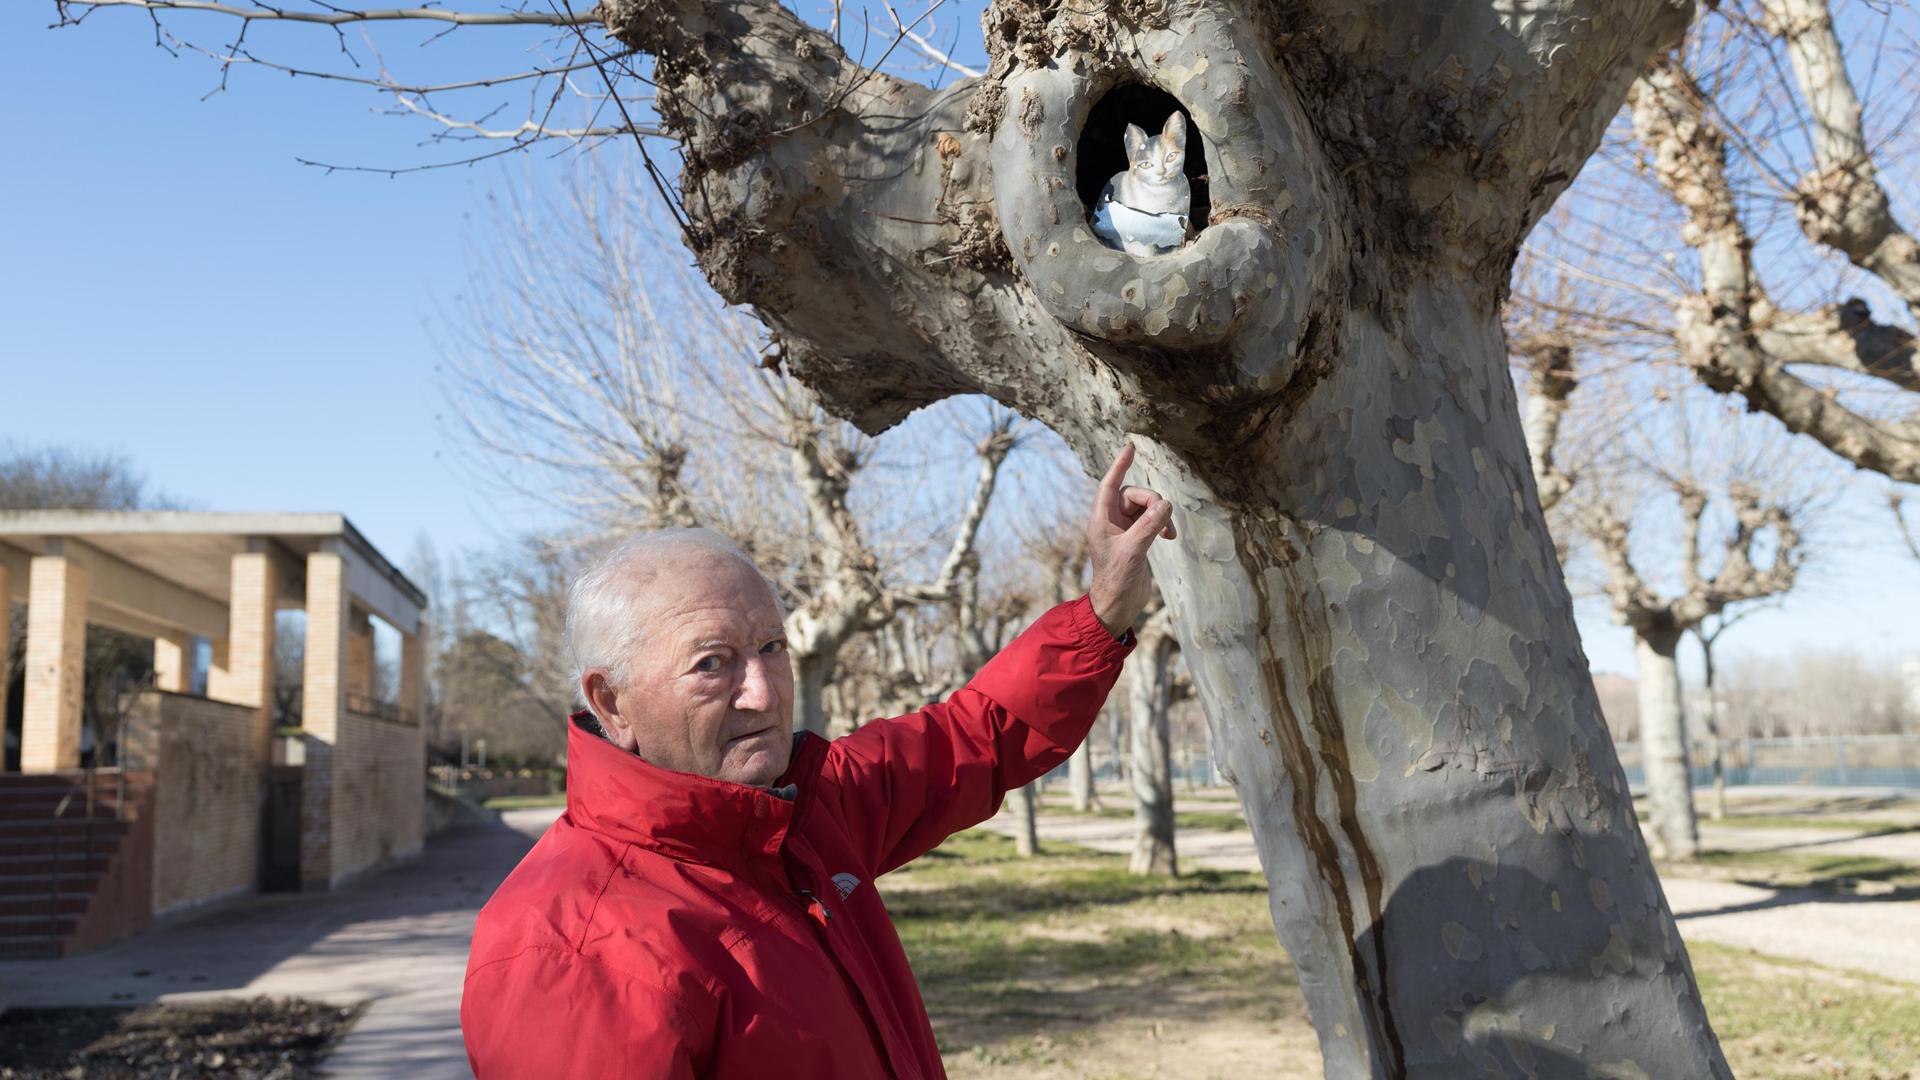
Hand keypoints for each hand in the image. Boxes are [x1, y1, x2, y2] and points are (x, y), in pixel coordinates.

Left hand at [1086, 443, 1176, 637]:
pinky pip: (1152, 520)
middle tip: (1165, 521)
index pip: (1110, 485)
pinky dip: (1162, 524)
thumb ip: (1149, 526)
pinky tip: (1170, 537)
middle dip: (1153, 503)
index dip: (1119, 466)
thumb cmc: (1116, 580)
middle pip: (1135, 496)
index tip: (1129, 447)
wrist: (1118, 606)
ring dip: (1161, 515)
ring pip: (1146, 507)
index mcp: (1101, 521)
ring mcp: (1124, 530)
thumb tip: (1166, 504)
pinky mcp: (1136, 539)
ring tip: (1170, 533)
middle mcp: (1111, 522)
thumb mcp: (1133, 551)